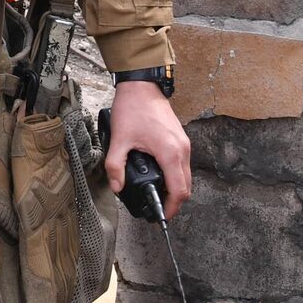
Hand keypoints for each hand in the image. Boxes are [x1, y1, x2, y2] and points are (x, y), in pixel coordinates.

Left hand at [104, 80, 191, 219]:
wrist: (142, 86)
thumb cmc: (133, 108)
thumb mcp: (119, 139)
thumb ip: (115, 166)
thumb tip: (116, 187)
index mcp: (170, 153)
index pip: (179, 191)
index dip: (171, 208)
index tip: (161, 216)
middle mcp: (182, 150)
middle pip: (186, 187)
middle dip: (174, 202)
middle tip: (158, 209)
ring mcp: (184, 144)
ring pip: (187, 176)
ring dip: (176, 188)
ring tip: (158, 195)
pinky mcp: (181, 139)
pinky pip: (183, 164)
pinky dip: (176, 175)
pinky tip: (161, 176)